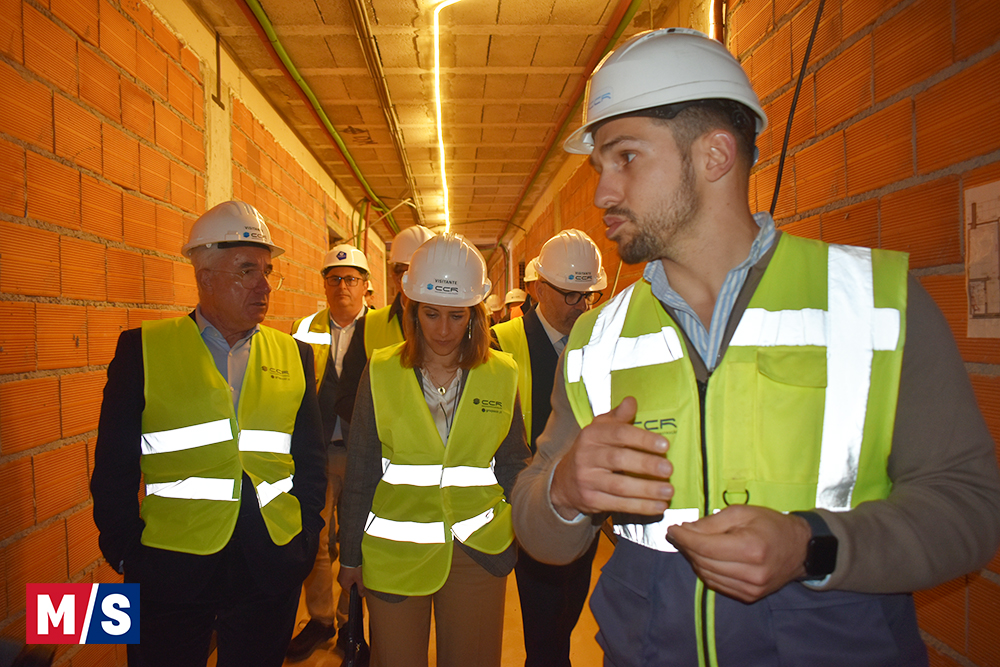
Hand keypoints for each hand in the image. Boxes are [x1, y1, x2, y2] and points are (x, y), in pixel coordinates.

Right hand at [337, 564, 365, 597]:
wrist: (350, 557)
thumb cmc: (354, 569)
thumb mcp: (359, 579)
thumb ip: (361, 588)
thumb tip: (362, 595)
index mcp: (343, 585)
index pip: (351, 592)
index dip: (357, 592)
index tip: (362, 590)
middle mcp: (340, 581)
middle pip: (350, 587)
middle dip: (356, 585)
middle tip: (361, 581)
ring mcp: (341, 576)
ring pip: (349, 581)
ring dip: (354, 580)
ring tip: (359, 576)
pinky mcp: (342, 572)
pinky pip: (347, 577)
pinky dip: (352, 576)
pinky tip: (356, 573)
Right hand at [550, 396, 672, 519]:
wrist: (563, 482)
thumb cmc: (590, 452)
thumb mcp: (599, 430)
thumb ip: (617, 417)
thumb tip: (631, 401)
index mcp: (591, 435)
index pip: (619, 433)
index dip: (643, 438)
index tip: (664, 445)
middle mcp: (586, 456)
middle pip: (619, 459)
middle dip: (646, 464)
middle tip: (668, 469)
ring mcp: (587, 480)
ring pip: (620, 486)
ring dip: (647, 489)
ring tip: (668, 490)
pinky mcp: (591, 500)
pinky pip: (619, 505)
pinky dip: (641, 506)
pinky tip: (658, 505)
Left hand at [666, 505, 810, 602]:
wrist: (799, 549)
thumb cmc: (770, 525)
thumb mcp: (742, 513)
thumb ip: (711, 522)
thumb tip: (685, 529)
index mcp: (750, 548)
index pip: (705, 547)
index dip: (684, 538)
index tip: (671, 529)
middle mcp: (751, 573)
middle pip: (703, 562)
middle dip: (686, 547)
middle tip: (679, 534)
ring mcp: (751, 589)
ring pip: (707, 575)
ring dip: (694, 559)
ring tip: (691, 543)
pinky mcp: (749, 596)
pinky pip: (717, 584)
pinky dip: (707, 570)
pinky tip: (706, 557)